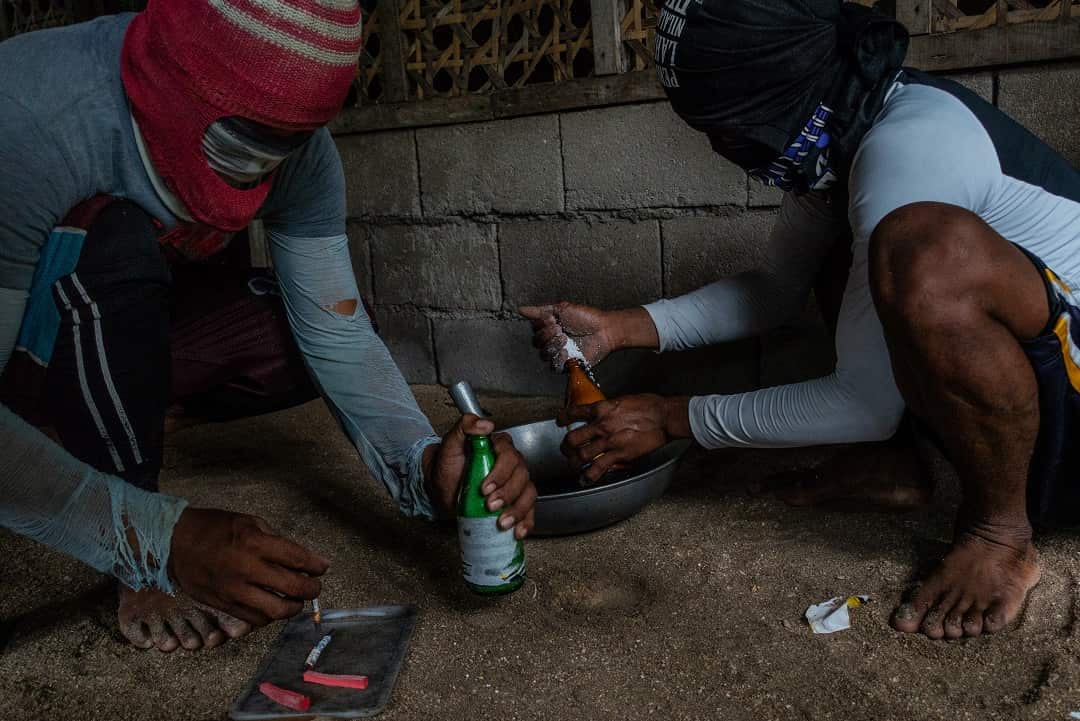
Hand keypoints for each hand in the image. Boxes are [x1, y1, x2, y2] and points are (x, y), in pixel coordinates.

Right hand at [168, 508, 328, 626]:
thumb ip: (274, 539)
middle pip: (293, 587)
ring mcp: (235, 590)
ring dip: (294, 607)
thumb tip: (299, 557)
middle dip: (312, 589)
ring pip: (277, 610)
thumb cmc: (214, 528)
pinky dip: (270, 616)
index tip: (323, 567)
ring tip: (297, 601)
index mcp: (255, 543)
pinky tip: (273, 607)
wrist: (175, 542)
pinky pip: (255, 619)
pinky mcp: (224, 604)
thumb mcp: (248, 521)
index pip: (298, 559)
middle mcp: (247, 569)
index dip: (316, 565)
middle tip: (315, 587)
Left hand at [423, 414, 536, 538]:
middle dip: (507, 493)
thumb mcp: (450, 445)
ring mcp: (514, 484)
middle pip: (522, 476)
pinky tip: (517, 532)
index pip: (510, 456)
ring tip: (501, 522)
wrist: (441, 489)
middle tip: (490, 505)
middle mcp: (511, 465)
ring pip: (529, 494)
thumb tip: (483, 424)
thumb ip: (464, 427)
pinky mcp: (514, 502)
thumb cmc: (447, 467)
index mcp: (499, 447)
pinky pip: (529, 511)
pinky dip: (526, 522)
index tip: (484, 487)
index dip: (501, 472)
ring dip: (518, 510)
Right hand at [519, 302, 614, 370]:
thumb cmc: (586, 317)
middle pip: (536, 343)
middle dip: (546, 334)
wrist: (603, 330)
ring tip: (565, 339)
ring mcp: (559, 353)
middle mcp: (552, 341)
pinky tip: (566, 351)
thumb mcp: (562, 308)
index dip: (541, 325)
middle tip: (560, 329)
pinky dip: (558, 359)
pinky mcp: (567, 364)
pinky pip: (554, 366)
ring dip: (552, 345)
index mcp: (550, 328)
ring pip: (543, 355)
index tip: (554, 319)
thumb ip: (539, 310)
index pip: (534, 330)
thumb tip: (520, 309)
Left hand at [557, 394, 690, 484]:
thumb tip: (605, 412)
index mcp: (602, 408)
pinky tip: (584, 480)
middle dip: (566, 446)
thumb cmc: (649, 406)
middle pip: (573, 438)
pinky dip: (588, 476)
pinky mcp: (619, 454)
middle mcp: (601, 425)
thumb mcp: (624, 400)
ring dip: (573, 463)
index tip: (559, 420)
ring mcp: (609, 441)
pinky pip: (598, 468)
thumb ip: (611, 408)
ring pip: (581, 455)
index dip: (563, 417)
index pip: (575, 412)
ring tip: (573, 466)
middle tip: (566, 450)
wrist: (663, 416)